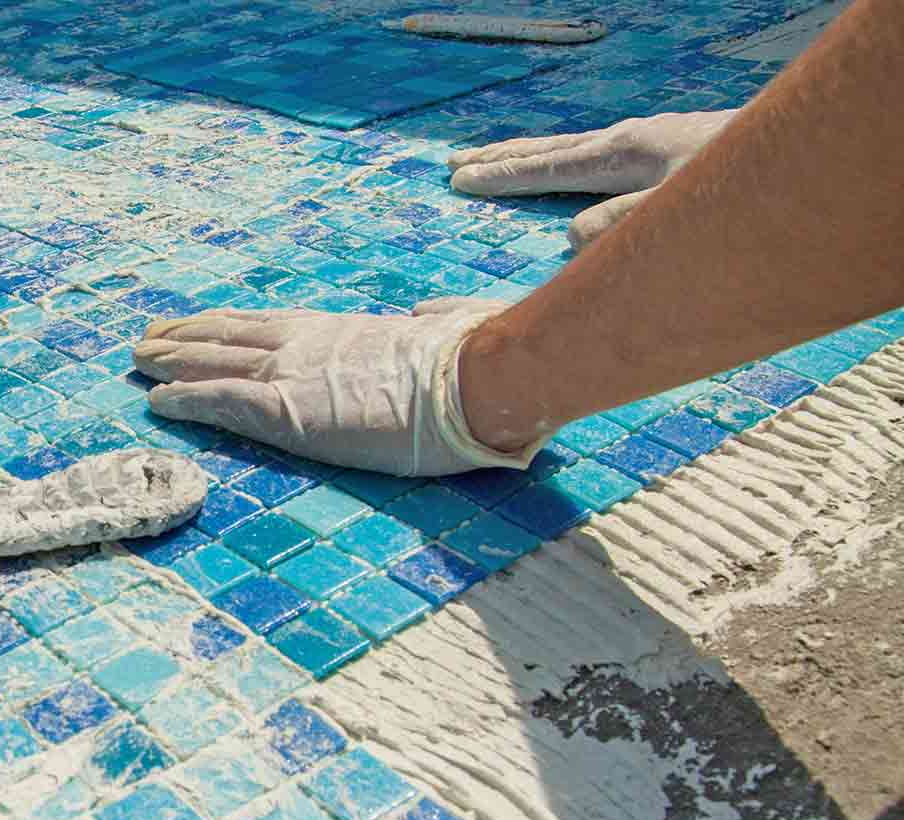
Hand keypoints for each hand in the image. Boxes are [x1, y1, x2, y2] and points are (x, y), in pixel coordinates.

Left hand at [135, 300, 543, 476]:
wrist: (473, 379)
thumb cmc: (472, 360)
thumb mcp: (444, 330)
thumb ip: (425, 323)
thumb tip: (428, 317)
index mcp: (337, 329)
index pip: (265, 324)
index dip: (224, 325)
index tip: (195, 323)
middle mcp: (303, 344)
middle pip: (227, 336)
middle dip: (183, 338)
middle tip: (147, 338)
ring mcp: (290, 374)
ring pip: (212, 362)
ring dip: (170, 363)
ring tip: (137, 361)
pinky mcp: (284, 409)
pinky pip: (220, 401)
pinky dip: (184, 400)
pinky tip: (155, 401)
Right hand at [448, 110, 736, 249]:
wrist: (808, 145)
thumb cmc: (747, 187)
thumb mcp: (681, 211)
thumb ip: (623, 225)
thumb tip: (571, 238)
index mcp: (623, 152)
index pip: (547, 167)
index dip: (502, 177)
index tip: (459, 179)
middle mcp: (629, 139)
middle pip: (550, 149)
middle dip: (501, 158)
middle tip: (454, 162)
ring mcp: (649, 139)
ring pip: (571, 148)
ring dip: (529, 156)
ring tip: (494, 159)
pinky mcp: (669, 146)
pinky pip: (596, 153)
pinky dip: (565, 158)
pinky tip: (571, 164)